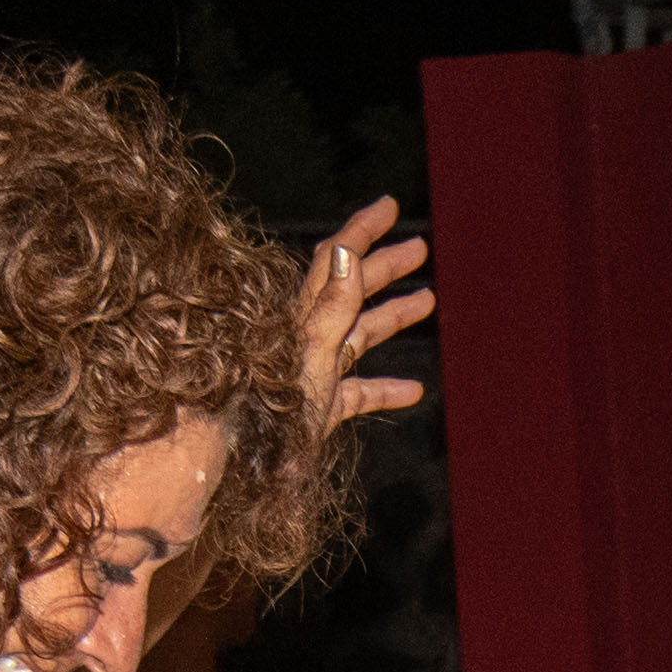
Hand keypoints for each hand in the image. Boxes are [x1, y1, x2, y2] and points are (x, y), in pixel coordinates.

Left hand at [295, 199, 433, 435]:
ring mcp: (316, 372)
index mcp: (307, 318)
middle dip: (387, 266)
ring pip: (360, 335)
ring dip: (393, 316)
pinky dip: (386, 387)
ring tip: (427, 301)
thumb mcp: (310, 354)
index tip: (388, 206)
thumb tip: (346, 250)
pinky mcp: (321, 407)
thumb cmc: (273, 410)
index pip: (336, 260)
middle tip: (420, 248)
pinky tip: (414, 392)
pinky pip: (359, 391)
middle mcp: (311, 338)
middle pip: (352, 290)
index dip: (362, 230)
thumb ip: (330, 306)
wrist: (245, 466)